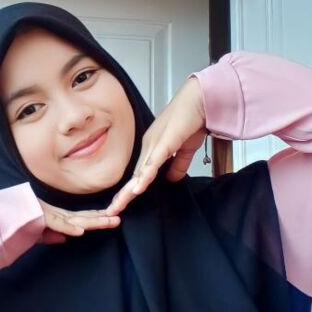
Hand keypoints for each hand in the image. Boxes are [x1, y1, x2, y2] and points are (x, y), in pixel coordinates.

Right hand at [37, 199, 120, 243]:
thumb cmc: (13, 226)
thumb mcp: (35, 235)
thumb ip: (50, 236)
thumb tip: (67, 238)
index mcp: (53, 215)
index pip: (77, 217)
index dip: (93, 218)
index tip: (109, 218)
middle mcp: (52, 212)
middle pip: (80, 216)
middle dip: (99, 218)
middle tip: (118, 219)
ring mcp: (45, 212)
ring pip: (72, 218)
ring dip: (91, 221)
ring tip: (109, 222)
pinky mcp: (36, 217)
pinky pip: (54, 223)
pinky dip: (67, 227)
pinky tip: (81, 231)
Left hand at [106, 76, 206, 215]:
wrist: (200, 100)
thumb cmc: (192, 119)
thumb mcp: (185, 149)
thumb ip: (178, 164)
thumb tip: (172, 179)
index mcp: (152, 148)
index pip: (140, 174)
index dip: (130, 190)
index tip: (122, 205)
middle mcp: (149, 146)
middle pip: (134, 176)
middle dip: (123, 196)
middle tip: (111, 212)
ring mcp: (154, 144)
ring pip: (139, 173)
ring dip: (128, 191)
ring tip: (117, 207)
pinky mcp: (164, 142)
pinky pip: (152, 162)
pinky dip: (144, 177)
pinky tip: (136, 189)